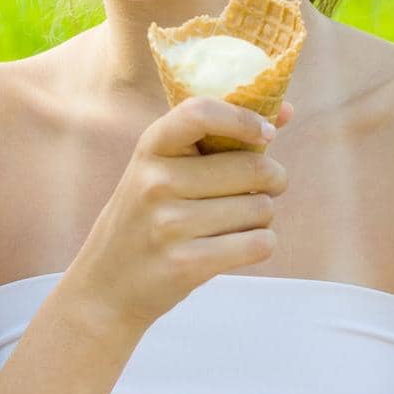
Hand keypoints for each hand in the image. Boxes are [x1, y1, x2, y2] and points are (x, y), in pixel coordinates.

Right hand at [65, 97, 293, 331]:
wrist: (107, 283)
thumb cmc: (148, 216)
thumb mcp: (164, 169)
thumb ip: (219, 138)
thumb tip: (287, 110)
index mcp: (151, 148)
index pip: (200, 112)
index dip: (243, 117)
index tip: (266, 134)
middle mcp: (156, 181)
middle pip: (253, 167)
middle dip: (272, 179)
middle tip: (261, 189)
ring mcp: (170, 224)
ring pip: (261, 208)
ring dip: (262, 217)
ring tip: (233, 222)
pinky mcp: (187, 263)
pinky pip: (259, 244)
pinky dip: (260, 244)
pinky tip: (236, 246)